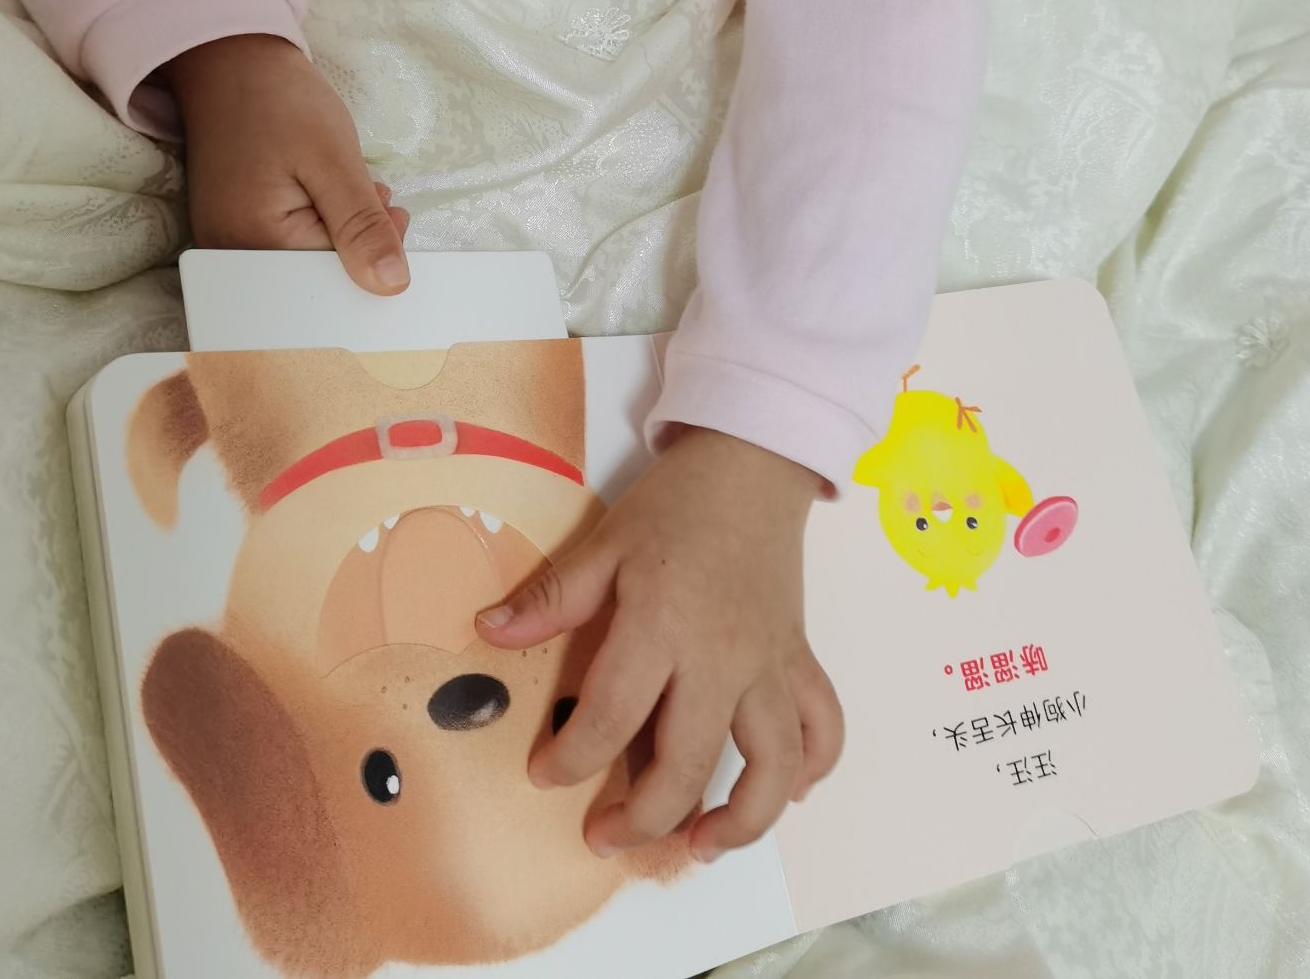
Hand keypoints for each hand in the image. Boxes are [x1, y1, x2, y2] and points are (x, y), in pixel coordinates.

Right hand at [164, 34, 409, 294]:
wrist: (232, 61)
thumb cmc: (280, 101)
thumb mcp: (334, 160)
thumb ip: (361, 226)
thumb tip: (391, 284)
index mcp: (253, 243)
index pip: (332, 280)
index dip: (372, 250)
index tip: (388, 210)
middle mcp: (232, 253)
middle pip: (316, 275)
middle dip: (355, 240)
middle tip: (369, 192)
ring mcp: (229, 241)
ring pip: (306, 258)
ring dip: (339, 228)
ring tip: (342, 184)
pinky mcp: (237, 227)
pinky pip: (289, 242)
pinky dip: (318, 221)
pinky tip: (323, 190)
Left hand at [477, 428, 843, 862]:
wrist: (752, 464)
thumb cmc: (675, 504)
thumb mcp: (605, 541)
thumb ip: (551, 596)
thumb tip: (487, 630)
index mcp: (661, 626)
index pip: (610, 716)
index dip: (570, 758)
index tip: (544, 772)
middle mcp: (721, 658)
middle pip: (687, 763)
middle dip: (643, 819)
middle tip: (605, 836)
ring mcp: (768, 664)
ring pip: (771, 767)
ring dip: (739, 821)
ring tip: (699, 845)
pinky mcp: (800, 659)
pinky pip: (822, 727)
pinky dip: (812, 768)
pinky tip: (783, 791)